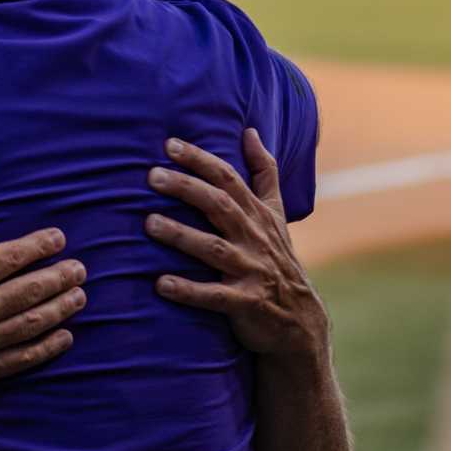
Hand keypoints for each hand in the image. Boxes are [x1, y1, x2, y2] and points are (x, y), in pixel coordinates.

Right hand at [0, 198, 86, 399]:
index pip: (13, 256)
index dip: (41, 245)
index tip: (59, 238)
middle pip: (32, 290)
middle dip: (60, 277)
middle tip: (80, 269)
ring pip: (32, 323)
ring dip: (61, 308)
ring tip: (80, 297)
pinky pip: (21, 359)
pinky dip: (46, 348)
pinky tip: (64, 338)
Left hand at [147, 129, 328, 359]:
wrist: (300, 320)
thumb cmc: (277, 258)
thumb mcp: (276, 213)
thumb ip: (264, 172)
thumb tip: (250, 131)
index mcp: (258, 214)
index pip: (229, 179)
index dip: (201, 160)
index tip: (170, 145)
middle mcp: (255, 238)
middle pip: (219, 206)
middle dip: (186, 188)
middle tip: (152, 176)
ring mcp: (251, 271)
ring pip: (214, 249)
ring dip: (182, 235)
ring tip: (149, 224)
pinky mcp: (246, 304)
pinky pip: (215, 296)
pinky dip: (189, 291)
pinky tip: (161, 284)